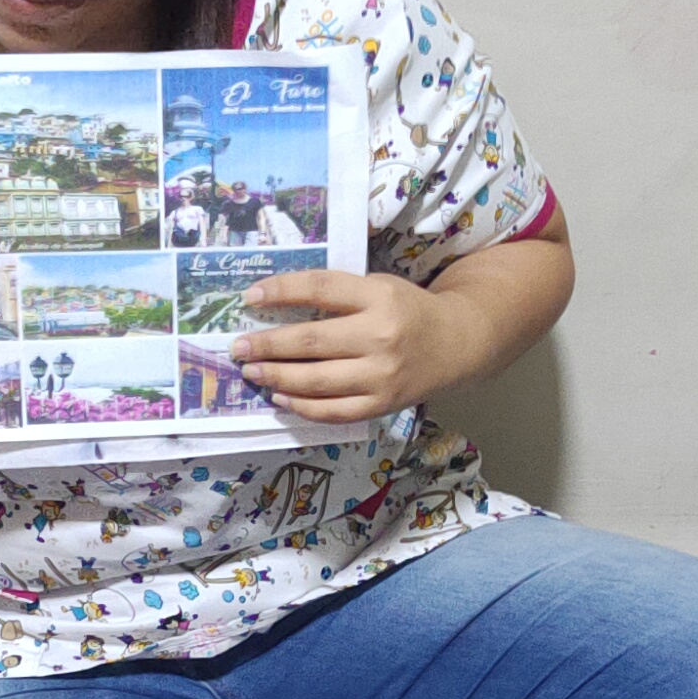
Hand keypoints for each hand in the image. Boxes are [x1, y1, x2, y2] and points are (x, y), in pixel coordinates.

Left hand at [231, 271, 481, 423]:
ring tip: (252, 372)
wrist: (458, 344)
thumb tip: (277, 305)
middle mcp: (380, 336)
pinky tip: (281, 398)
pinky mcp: (382, 404)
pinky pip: (333, 411)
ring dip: (276, 378)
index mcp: (378, 296)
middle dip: (266, 345)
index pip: (320, 288)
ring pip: (316, 381)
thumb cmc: (408, 311)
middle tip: (238, 348)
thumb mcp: (379, 287)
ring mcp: (382, 375)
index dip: (281, 291)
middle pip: (310, 341)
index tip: (250, 298)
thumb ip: (338, 294)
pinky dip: (301, 407)